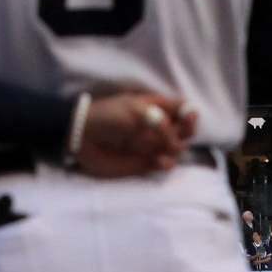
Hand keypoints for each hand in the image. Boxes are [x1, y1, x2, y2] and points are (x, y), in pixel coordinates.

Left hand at [71, 90, 197, 177]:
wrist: (83, 136)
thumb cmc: (107, 115)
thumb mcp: (133, 110)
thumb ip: (158, 122)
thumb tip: (176, 138)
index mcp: (155, 107)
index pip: (181, 108)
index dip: (188, 112)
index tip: (188, 114)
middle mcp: (158, 126)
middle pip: (185, 129)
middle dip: (188, 130)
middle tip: (183, 132)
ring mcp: (153, 145)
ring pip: (177, 148)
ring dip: (176, 147)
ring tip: (167, 148)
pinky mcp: (145, 163)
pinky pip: (164, 163)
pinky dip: (166, 162)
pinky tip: (160, 161)